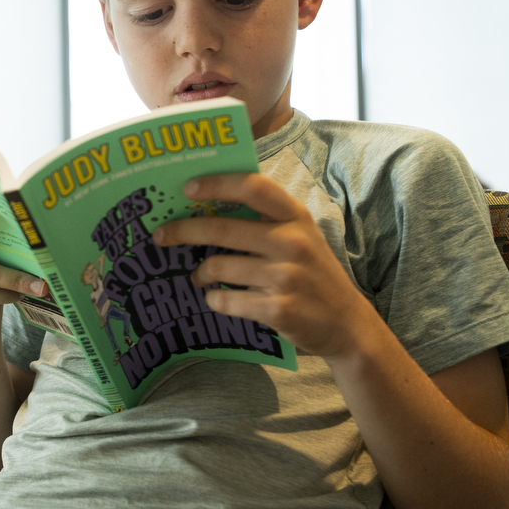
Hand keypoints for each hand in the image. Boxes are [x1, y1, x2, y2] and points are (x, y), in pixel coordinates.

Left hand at [150, 172, 379, 360]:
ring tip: (199, 276)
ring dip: (200, 273)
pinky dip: (214, 299)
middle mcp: (292, 241)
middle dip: (183, 231)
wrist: (347, 324)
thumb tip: (207, 206)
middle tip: (161, 236)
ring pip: (218, 266)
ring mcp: (285, 276)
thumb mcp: (301, 236)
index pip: (253, 187)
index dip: (216, 183)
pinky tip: (218, 298)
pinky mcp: (277, 309)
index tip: (186, 187)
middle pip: (221, 228)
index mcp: (296, 217)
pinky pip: (226, 300)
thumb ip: (265, 220)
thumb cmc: (313, 274)